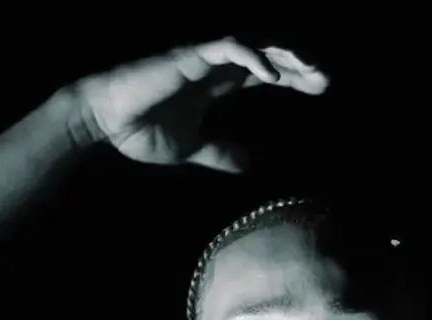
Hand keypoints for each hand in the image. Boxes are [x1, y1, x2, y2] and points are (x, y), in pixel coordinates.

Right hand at [76, 38, 328, 172]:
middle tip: (326, 78)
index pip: (268, 72)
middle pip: (269, 54)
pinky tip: (272, 76)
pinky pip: (227, 47)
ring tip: (310, 69)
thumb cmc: (141, 130)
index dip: (296, 76)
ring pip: (255, 43)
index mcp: (218, 83)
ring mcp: (203, 58)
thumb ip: (218, 151)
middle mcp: (215, 66)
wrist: (104, 122)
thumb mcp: (191, 148)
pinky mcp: (188, 56)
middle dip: (300, 62)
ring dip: (285, 53)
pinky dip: (252, 57)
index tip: (321, 88)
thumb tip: (247, 164)